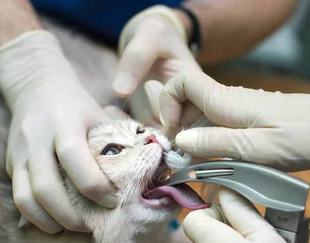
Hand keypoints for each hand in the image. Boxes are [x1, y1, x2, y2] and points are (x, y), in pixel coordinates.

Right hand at [0, 30, 115, 232]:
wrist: (35, 86)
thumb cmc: (78, 107)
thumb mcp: (100, 116)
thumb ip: (117, 144)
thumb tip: (144, 179)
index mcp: (64, 122)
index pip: (74, 157)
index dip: (94, 185)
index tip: (112, 201)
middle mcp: (37, 138)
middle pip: (45, 187)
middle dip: (69, 215)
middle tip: (90, 226)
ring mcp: (19, 153)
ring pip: (25, 198)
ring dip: (49, 221)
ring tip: (71, 228)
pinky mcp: (10, 165)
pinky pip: (18, 198)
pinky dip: (36, 216)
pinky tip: (54, 222)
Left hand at [113, 5, 200, 127]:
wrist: (149, 39)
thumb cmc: (157, 33)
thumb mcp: (150, 34)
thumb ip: (138, 58)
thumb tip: (121, 91)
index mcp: (199, 90)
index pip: (192, 116)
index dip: (173, 114)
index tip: (151, 90)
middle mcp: (187, 110)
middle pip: (174, 136)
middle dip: (149, 129)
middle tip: (125, 108)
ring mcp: (169, 120)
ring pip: (155, 141)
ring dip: (131, 131)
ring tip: (111, 110)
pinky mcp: (151, 123)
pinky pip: (140, 137)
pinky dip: (123, 129)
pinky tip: (110, 111)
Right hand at [159, 69, 309, 197]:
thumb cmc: (302, 138)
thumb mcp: (257, 149)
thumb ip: (216, 143)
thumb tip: (180, 139)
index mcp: (228, 102)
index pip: (181, 84)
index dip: (167, 105)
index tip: (172, 136)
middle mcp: (230, 100)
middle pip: (186, 103)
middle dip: (176, 128)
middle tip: (180, 160)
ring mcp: (240, 109)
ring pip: (201, 117)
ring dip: (193, 139)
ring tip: (197, 167)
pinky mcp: (250, 120)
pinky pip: (218, 126)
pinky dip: (210, 143)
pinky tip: (218, 163)